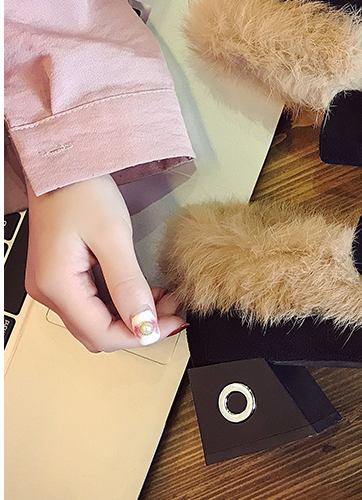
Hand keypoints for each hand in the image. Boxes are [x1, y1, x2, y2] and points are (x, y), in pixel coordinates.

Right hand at [25, 174, 185, 352]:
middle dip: (139, 327)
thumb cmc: (81, 190)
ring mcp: (53, 285)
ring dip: (132, 316)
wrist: (61, 164)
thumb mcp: (113, 236)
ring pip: (96, 320)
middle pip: (97, 333)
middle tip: (174, 310)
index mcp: (56, 285)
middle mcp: (49, 292)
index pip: (101, 334)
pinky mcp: (61, 276)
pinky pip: (93, 303)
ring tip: (165, 299)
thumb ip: (128, 284)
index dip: (141, 335)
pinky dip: (120, 302)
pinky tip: (144, 291)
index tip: (174, 322)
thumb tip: (144, 326)